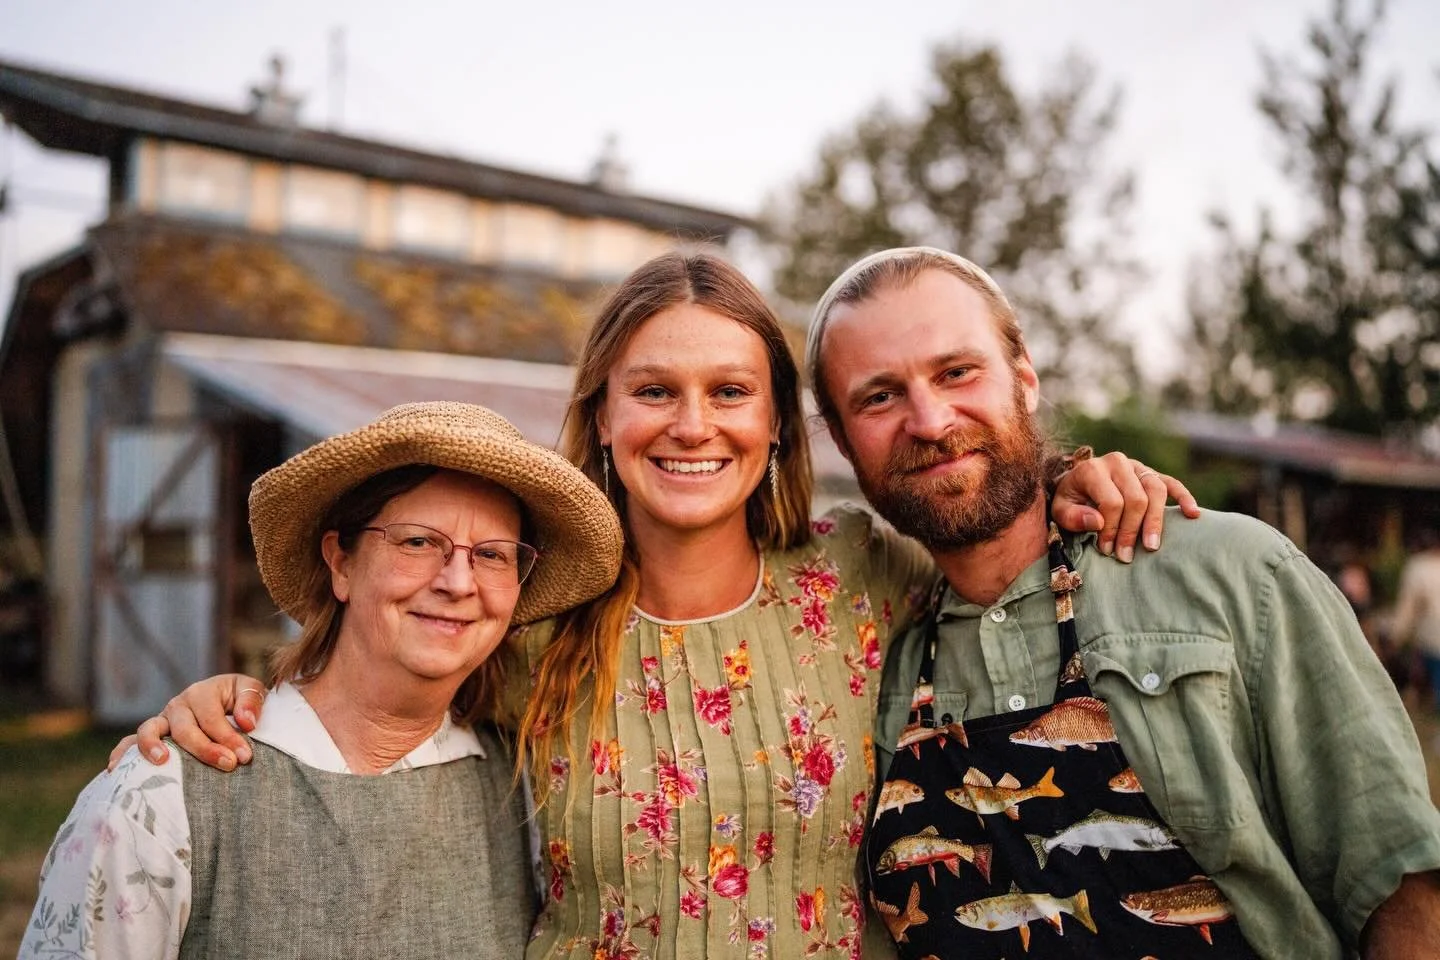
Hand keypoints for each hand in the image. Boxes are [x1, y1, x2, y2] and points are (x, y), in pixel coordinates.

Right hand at [106, 674, 268, 771]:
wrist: (229, 703)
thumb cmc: (241, 701)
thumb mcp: (251, 691)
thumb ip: (252, 702)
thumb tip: (246, 722)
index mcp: (203, 691)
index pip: (212, 717)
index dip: (228, 736)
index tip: (244, 756)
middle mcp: (178, 705)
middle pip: (185, 729)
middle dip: (205, 749)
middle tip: (228, 765)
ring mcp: (162, 720)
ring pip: (150, 731)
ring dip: (152, 746)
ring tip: (162, 761)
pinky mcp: (151, 736)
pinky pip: (129, 743)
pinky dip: (121, 754)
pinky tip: (115, 770)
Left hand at [1051, 452, 1199, 561]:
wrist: (1076, 484)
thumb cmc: (1070, 500)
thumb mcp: (1060, 509)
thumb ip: (1073, 516)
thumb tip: (1098, 522)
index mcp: (1092, 470)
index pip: (1111, 502)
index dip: (1111, 529)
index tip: (1107, 550)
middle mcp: (1117, 463)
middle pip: (1136, 498)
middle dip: (1131, 530)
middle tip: (1126, 556)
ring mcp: (1137, 466)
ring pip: (1156, 490)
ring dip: (1155, 521)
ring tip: (1152, 546)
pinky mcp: (1151, 473)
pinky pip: (1172, 483)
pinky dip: (1184, 497)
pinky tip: (1193, 514)